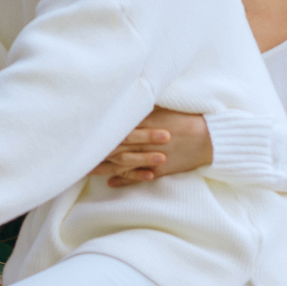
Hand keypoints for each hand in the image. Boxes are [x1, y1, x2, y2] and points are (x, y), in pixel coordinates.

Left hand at [91, 108, 212, 187]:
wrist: (210, 139)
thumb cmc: (187, 121)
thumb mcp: (164, 111)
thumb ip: (144, 110)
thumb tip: (126, 103)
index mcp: (147, 125)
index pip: (118, 129)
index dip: (99, 133)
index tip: (83, 133)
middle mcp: (146, 142)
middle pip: (116, 148)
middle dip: (96, 151)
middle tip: (76, 154)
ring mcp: (152, 158)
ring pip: (124, 164)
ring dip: (104, 167)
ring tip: (87, 169)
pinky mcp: (160, 170)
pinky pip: (138, 177)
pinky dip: (124, 180)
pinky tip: (111, 182)